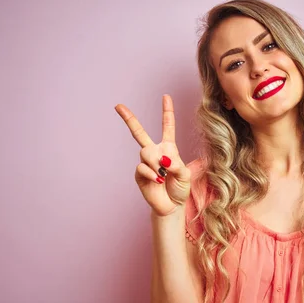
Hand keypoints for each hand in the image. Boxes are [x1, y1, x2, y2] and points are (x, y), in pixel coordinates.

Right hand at [115, 95, 190, 215]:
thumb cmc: (180, 189)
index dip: (167, 111)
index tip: (165, 96)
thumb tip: (163, 159)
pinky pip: (142, 167)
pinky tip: (157, 180)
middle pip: (139, 132)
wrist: (171, 206)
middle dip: (128, 118)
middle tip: (118, 106)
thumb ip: (177, 164)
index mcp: (168, 148)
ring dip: (156, 163)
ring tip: (163, 174)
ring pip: (145, 152)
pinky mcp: (139, 174)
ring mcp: (145, 163)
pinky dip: (152, 174)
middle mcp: (155, 152)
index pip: (167, 127)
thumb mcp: (186, 175)